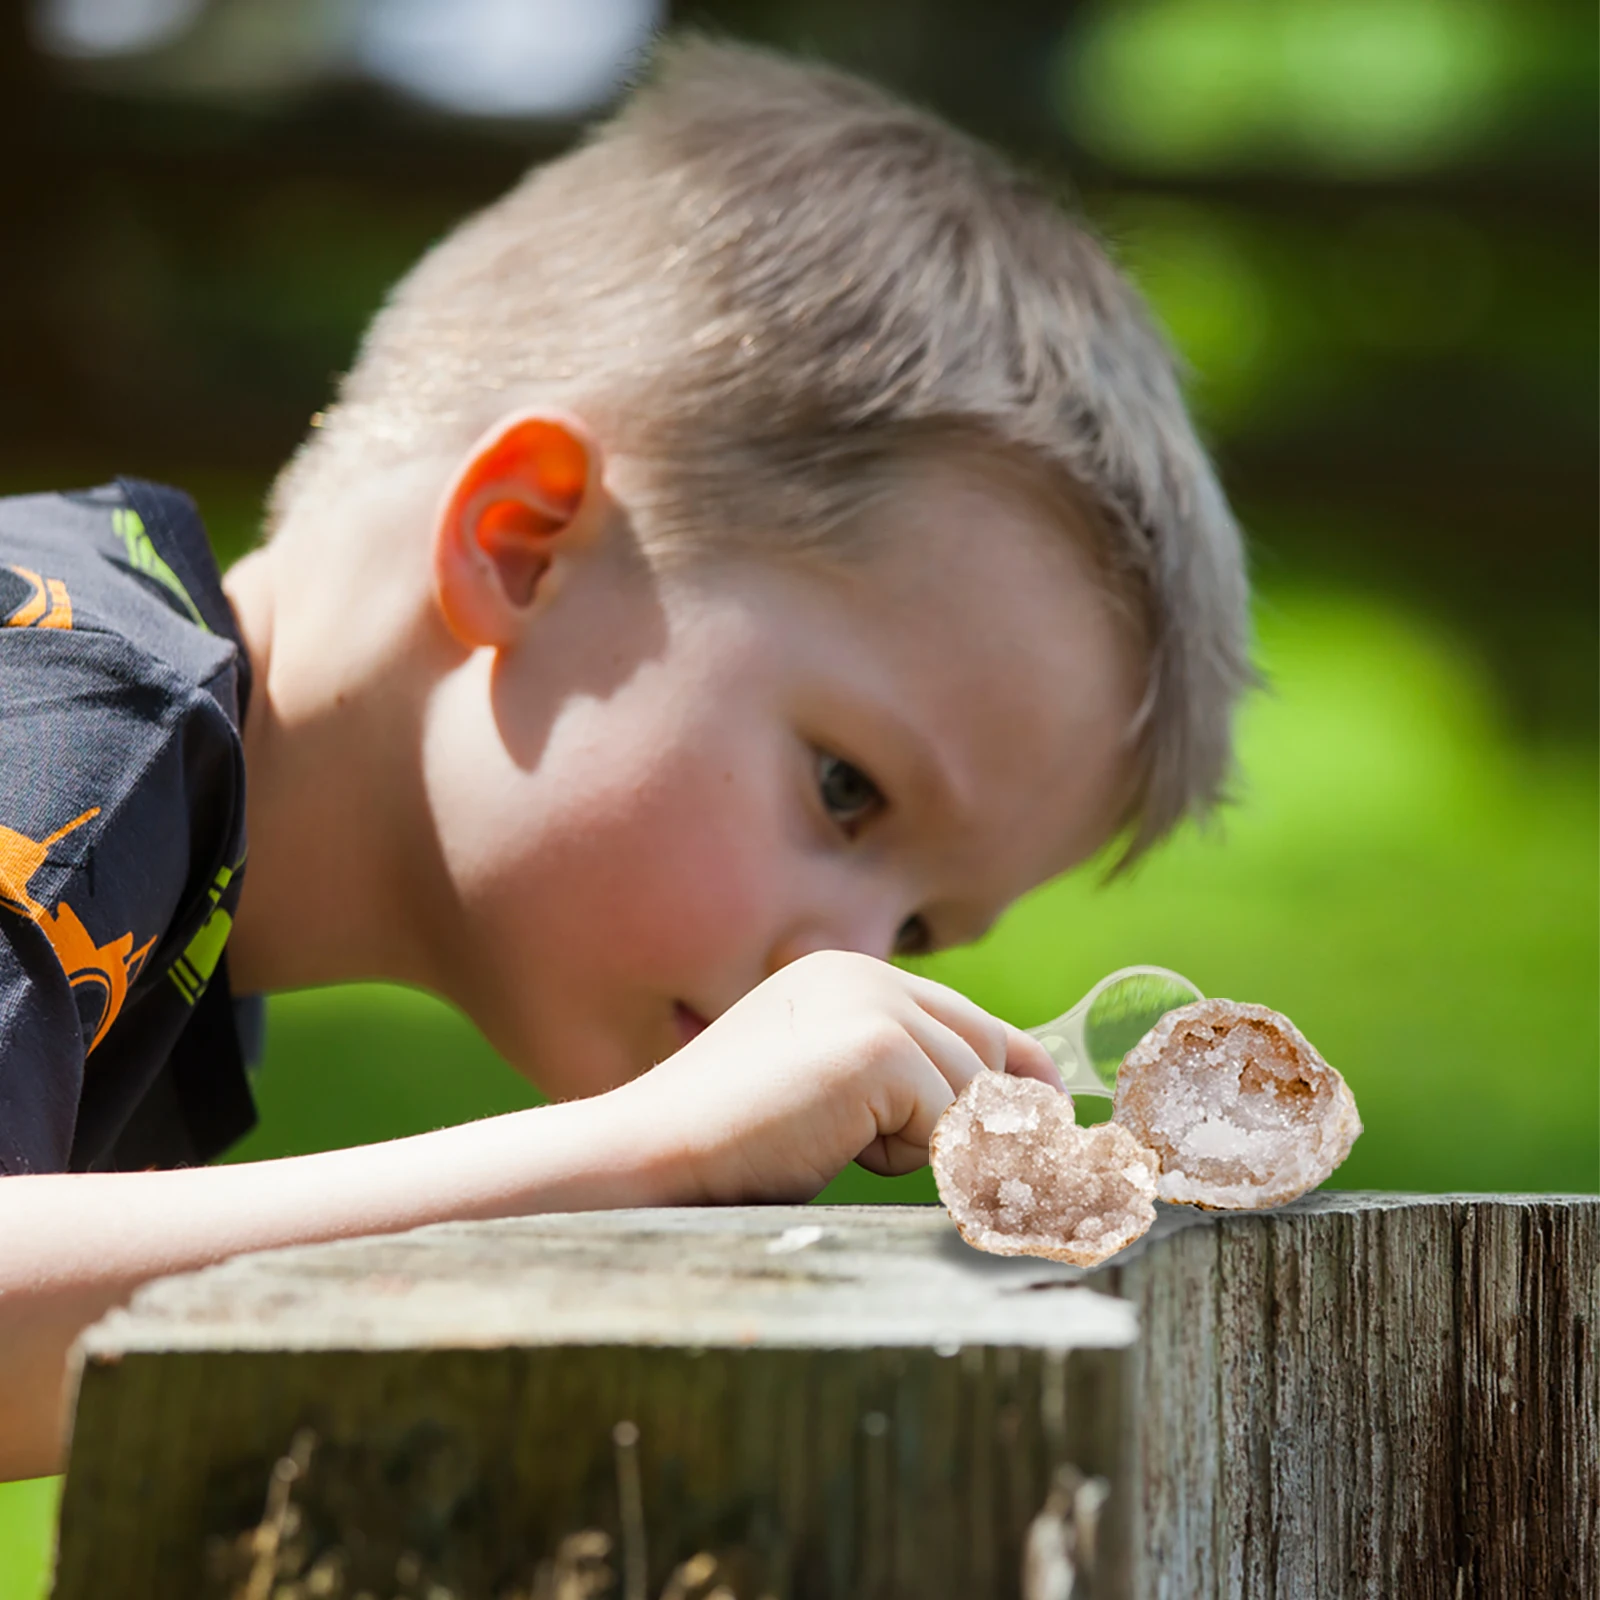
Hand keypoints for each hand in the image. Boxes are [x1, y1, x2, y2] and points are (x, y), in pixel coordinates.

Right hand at [609, 949, 1065, 1204]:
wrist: (653, 1154)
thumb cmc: (732, 1146)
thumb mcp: (834, 1101)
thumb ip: (904, 1091)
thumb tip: (1010, 1116)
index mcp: (849, 976)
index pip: (970, 1022)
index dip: (1016, 1078)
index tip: (1044, 1127)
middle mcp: (868, 974)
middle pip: (989, 1048)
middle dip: (997, 1119)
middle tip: (999, 1179)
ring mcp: (873, 1002)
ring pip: (975, 1092)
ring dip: (937, 1146)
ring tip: (853, 1150)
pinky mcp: (879, 1045)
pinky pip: (955, 1122)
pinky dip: (926, 1158)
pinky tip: (849, 1152)